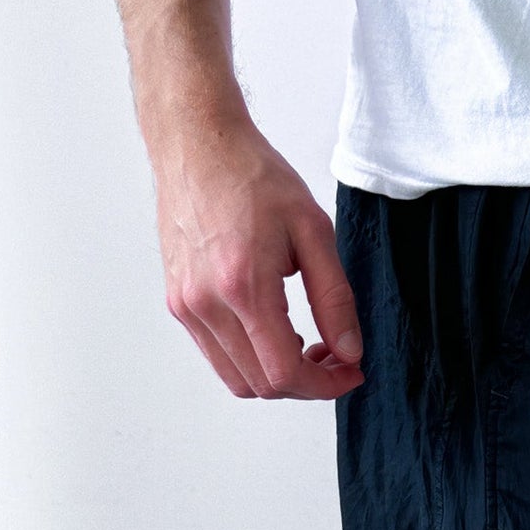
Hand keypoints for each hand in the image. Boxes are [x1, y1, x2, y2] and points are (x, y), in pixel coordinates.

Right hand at [154, 112, 364, 399]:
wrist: (198, 144)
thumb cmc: (253, 177)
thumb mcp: (313, 231)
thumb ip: (335, 299)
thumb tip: (350, 352)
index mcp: (243, 287)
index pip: (284, 373)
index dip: (325, 385)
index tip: (351, 371)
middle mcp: (206, 304)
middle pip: (262, 385)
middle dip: (307, 384)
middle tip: (337, 357)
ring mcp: (186, 306)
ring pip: (238, 379)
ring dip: (279, 377)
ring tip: (309, 346)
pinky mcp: (178, 302)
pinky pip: (218, 356)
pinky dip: (252, 360)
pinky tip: (277, 332)